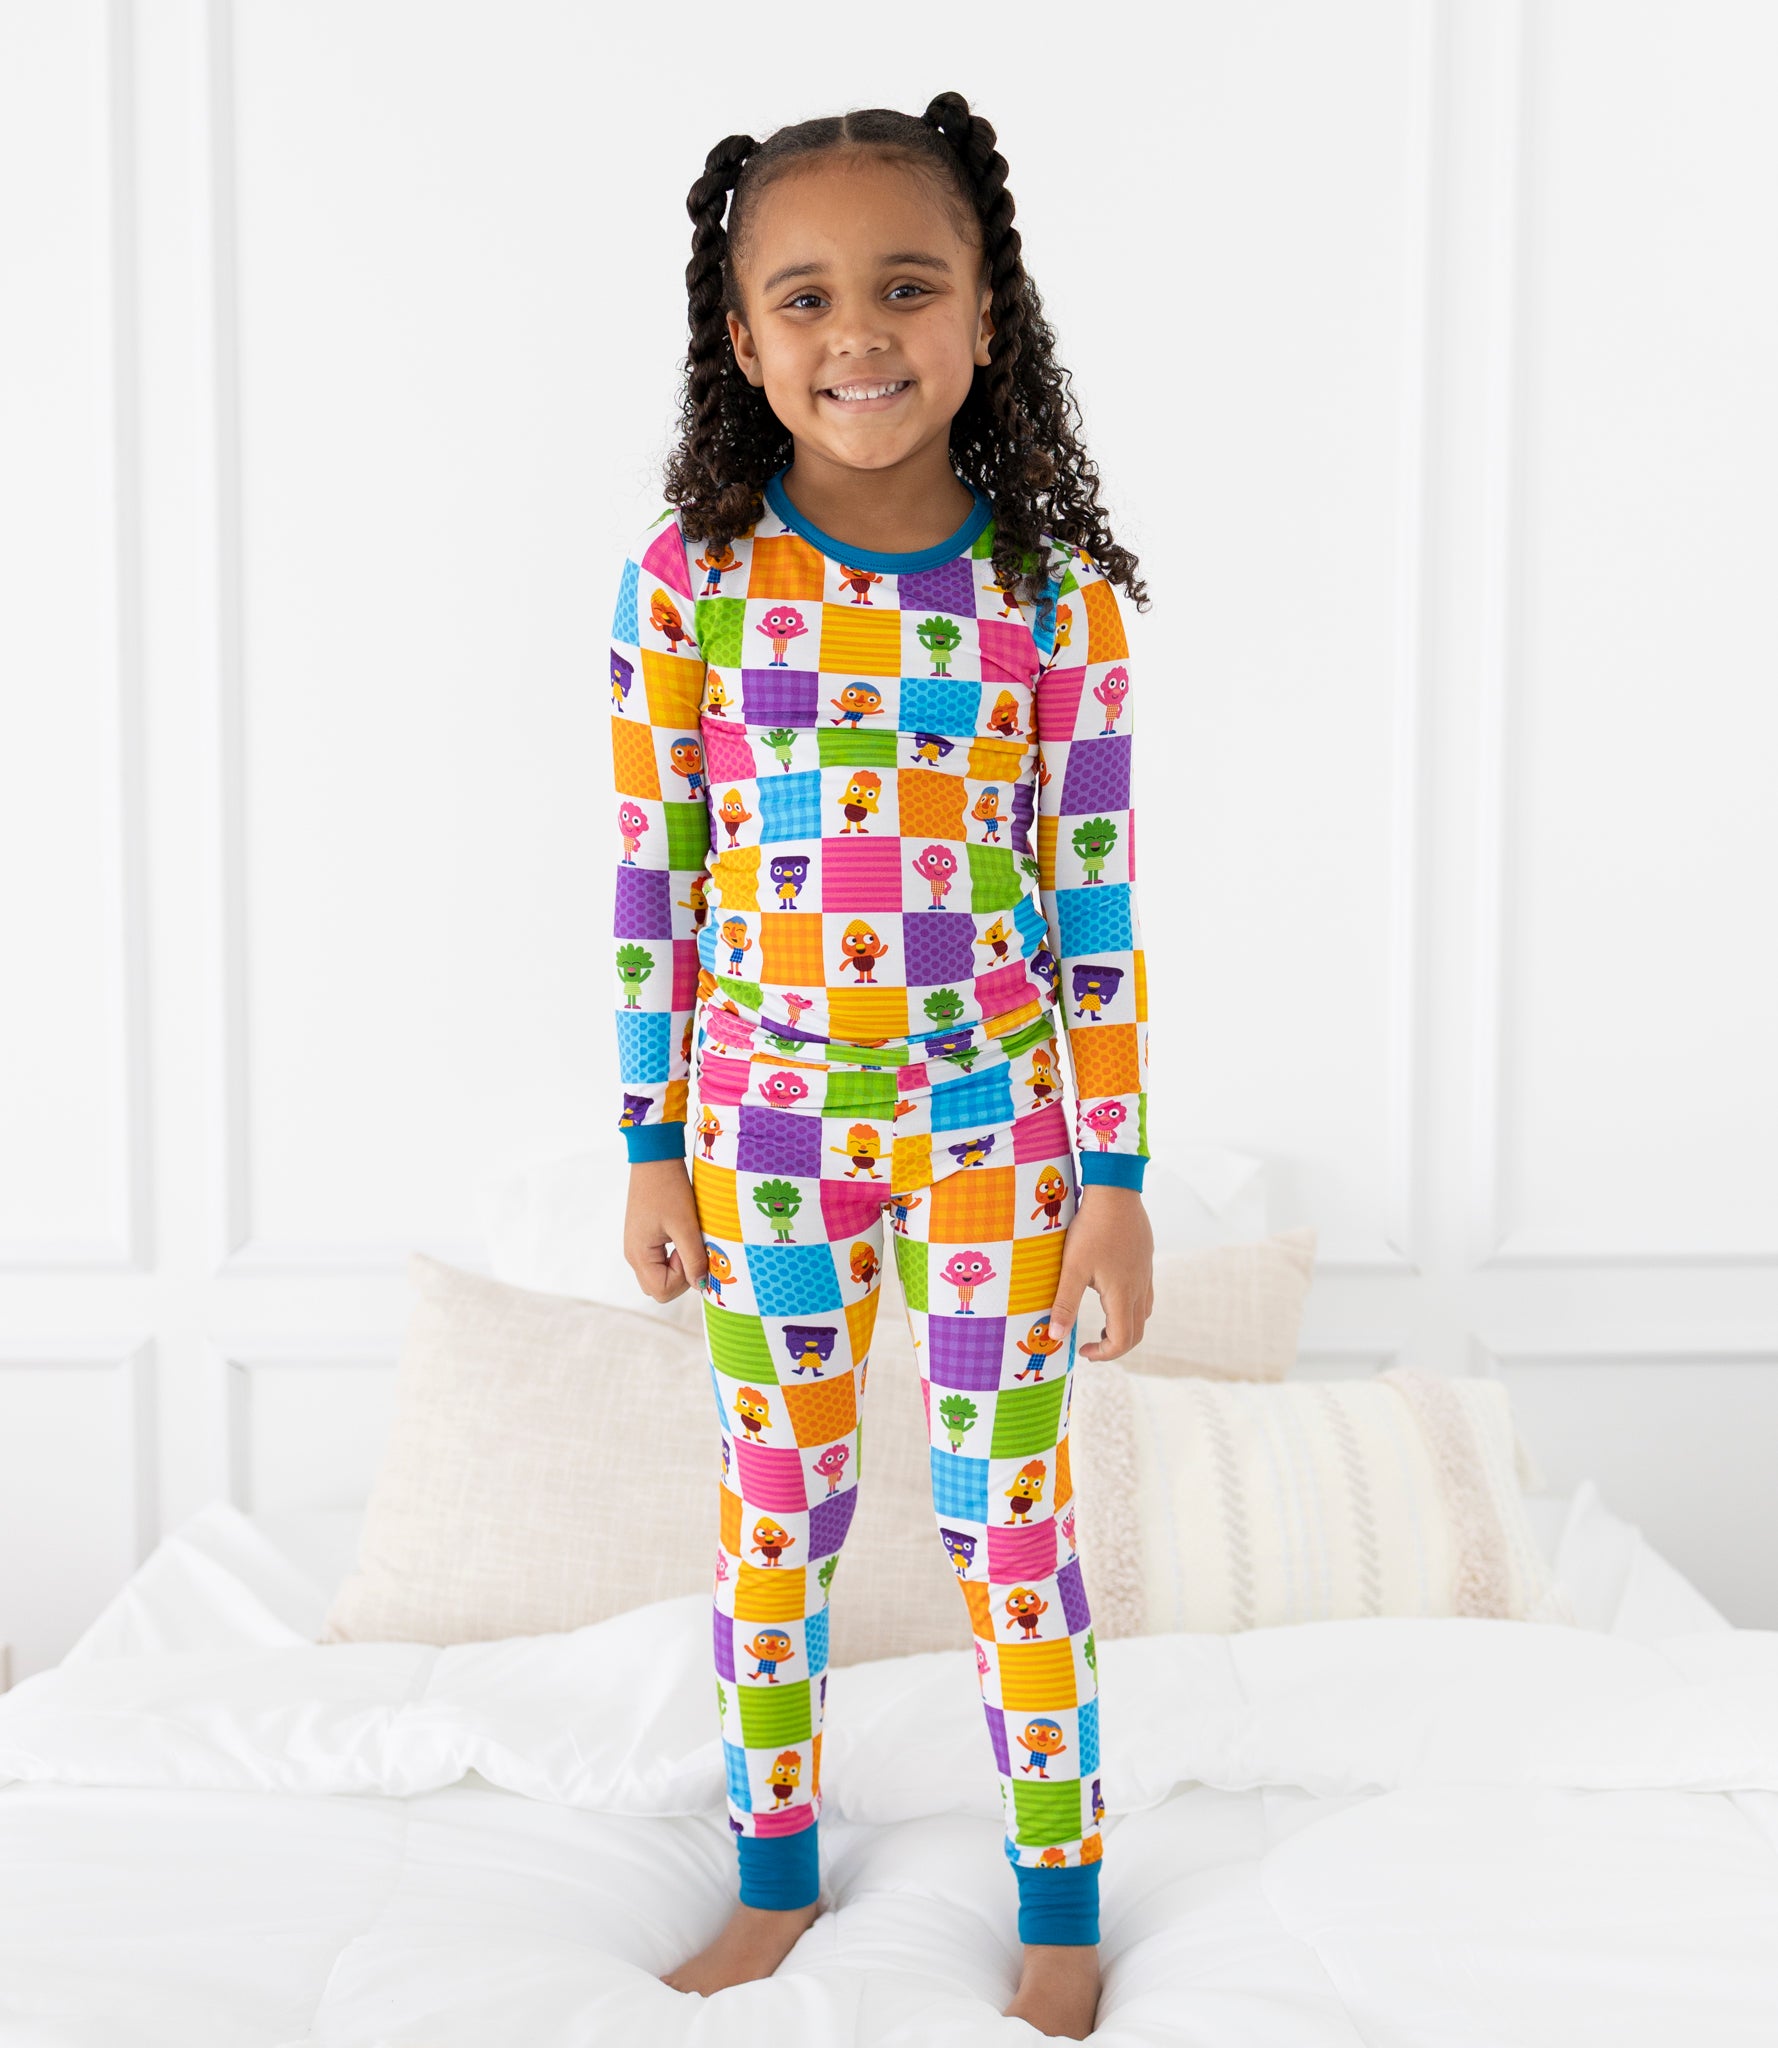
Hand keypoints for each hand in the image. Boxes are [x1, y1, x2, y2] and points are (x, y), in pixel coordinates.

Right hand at [623, 1156, 708, 1301]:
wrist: (655, 1159)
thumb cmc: (670, 1190)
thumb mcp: (686, 1226)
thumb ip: (694, 1259)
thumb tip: (701, 1286)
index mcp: (638, 1255)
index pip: (662, 1291)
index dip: (683, 1278)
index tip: (689, 1250)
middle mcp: (632, 1255)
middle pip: (658, 1288)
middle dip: (680, 1275)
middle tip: (689, 1246)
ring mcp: (636, 1247)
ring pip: (659, 1275)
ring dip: (677, 1266)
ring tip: (685, 1238)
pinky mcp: (642, 1238)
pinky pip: (658, 1261)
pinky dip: (673, 1256)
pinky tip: (681, 1234)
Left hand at [1049, 1184, 1153, 1362]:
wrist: (1115, 1192)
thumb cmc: (1091, 1229)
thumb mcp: (1072, 1268)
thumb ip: (1064, 1303)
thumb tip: (1055, 1337)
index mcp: (1122, 1294)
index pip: (1123, 1340)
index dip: (1104, 1353)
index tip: (1082, 1349)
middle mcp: (1139, 1287)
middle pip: (1137, 1332)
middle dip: (1115, 1345)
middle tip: (1091, 1345)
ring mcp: (1145, 1273)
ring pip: (1143, 1313)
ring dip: (1125, 1326)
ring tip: (1102, 1324)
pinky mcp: (1145, 1260)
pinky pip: (1144, 1294)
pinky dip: (1130, 1307)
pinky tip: (1112, 1293)